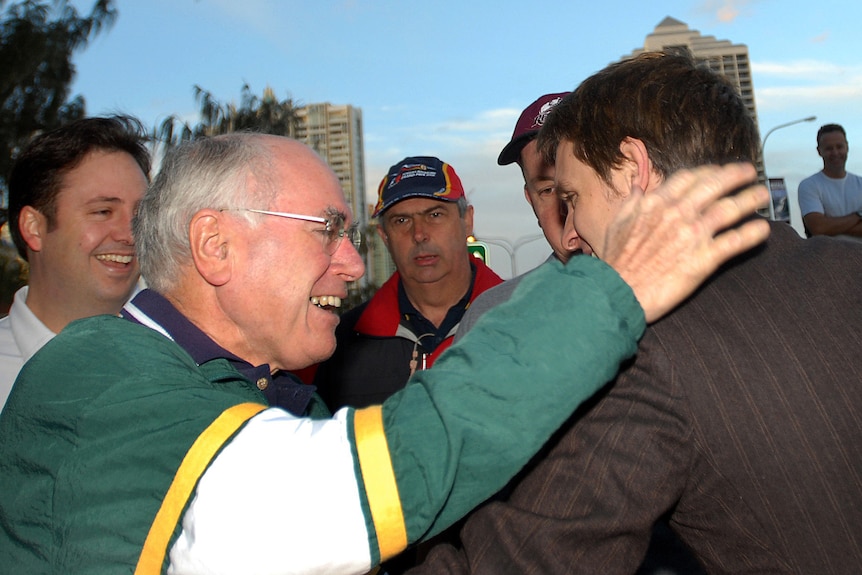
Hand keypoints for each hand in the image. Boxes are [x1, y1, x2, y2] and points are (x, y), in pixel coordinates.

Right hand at [603, 163, 769, 322]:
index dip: (707, 171)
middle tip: (750, 173)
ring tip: (763, 195)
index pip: (689, 177)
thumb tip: (639, 187)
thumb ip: (631, 202)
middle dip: (735, 175)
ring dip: (750, 200)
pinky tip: (763, 229)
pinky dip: (751, 233)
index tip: (717, 171)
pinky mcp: (703, 259)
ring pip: (729, 210)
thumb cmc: (615, 261)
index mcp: (656, 203)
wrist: (618, 291)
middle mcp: (677, 214)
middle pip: (714, 185)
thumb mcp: (617, 224)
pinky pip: (734, 242)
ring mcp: (692, 235)